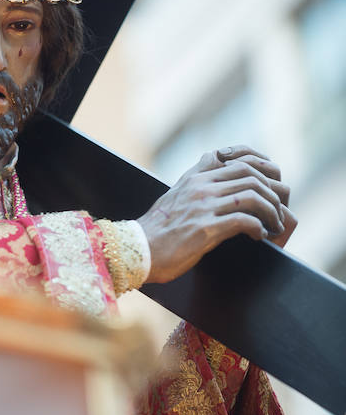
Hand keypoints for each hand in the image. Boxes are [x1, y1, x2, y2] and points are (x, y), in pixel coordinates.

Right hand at [138, 145, 297, 282]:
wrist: (136, 251)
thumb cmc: (157, 230)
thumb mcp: (175, 194)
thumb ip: (195, 179)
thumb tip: (213, 165)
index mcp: (196, 178)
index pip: (242, 163)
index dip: (264, 176)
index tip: (271, 193)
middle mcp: (201, 187)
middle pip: (252, 177)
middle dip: (272, 195)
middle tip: (278, 213)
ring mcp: (203, 207)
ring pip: (253, 197)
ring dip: (271, 212)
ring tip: (274, 226)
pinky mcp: (205, 229)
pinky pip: (244, 220)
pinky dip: (258, 228)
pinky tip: (258, 236)